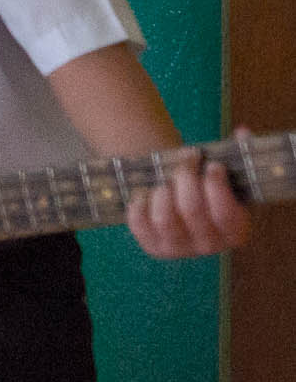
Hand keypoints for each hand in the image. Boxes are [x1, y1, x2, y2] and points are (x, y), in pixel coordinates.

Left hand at [126, 138, 250, 259]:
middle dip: (186, 176)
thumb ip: (237, 154)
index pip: (225, 213)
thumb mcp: (227, 173)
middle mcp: (209, 245)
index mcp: (235, 231)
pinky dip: (139, 202)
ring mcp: (179, 249)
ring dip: (162, 190)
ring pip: (164, 218)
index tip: (212, 164)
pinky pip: (139, 222)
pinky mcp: (153, 247)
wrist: (182, 203)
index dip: (216, 186)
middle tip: (187, 157)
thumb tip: (242, 132)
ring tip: (166, 178)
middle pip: (192, 209)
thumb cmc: (209, 185)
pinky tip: (147, 190)